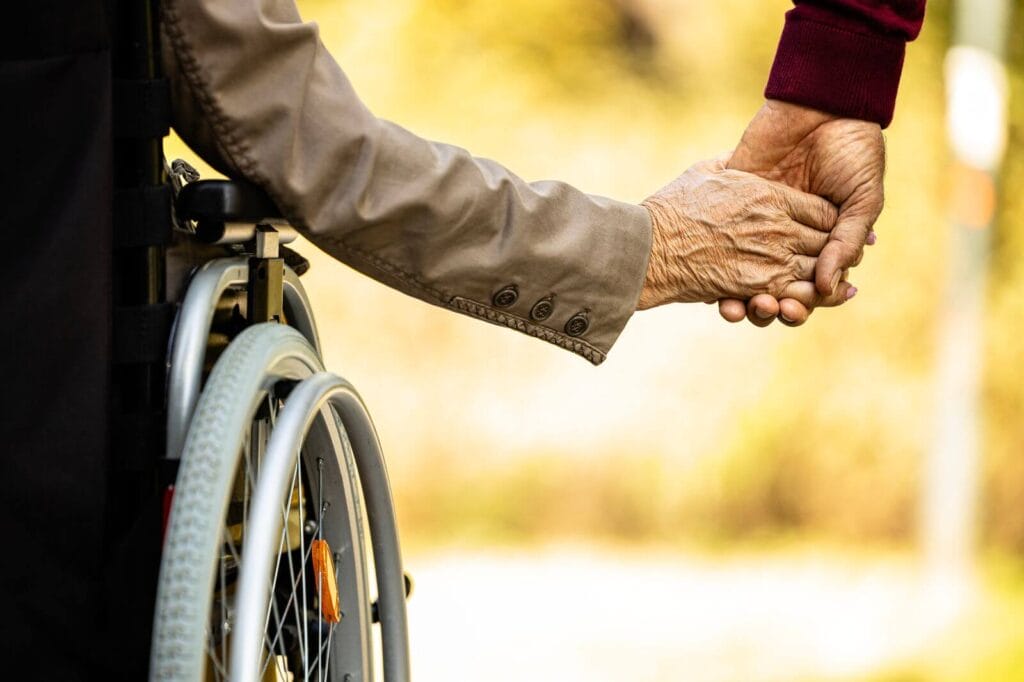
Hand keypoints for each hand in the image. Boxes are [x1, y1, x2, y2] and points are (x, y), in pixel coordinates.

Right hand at [637, 156, 852, 309]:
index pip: (823, 211)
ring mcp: (771, 259)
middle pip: (828, 241)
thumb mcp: (706, 171)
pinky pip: (793, 296)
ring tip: (824, 285)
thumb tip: (738, 154)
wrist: (650, 247)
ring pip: (818, 271)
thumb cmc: (672, 208)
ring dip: (822, 279)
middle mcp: (778, 227)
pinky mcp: (757, 287)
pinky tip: (806, 302)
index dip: (830, 221)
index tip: (827, 227)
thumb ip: (731, 162)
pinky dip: (803, 301)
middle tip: (834, 259)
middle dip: (834, 251)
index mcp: (770, 196)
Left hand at [721, 100, 883, 325]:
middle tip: (768, 308)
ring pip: (743, 274)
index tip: (794, 309)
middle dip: (771, 304)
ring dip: (741, 295)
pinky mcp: (735, 204)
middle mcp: (787, 238)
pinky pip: (721, 244)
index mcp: (820, 241)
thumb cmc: (853, 151)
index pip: (807, 287)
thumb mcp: (861, 198)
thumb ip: (845, 242)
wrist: (824, 104)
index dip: (802, 304)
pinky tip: (713, 286)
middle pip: (774, 286)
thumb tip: (828, 286)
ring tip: (739, 306)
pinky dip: (714, 269)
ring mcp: (758, 223)